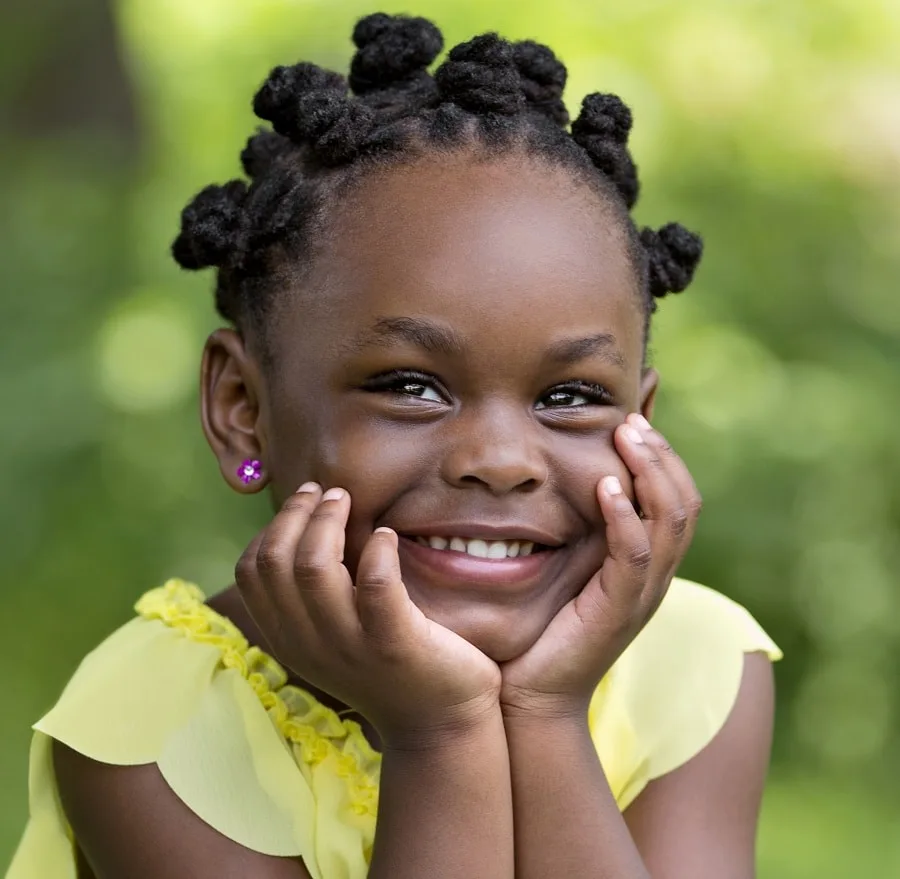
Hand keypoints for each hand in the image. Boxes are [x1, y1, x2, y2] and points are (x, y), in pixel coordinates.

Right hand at [235, 484, 501, 747]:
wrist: (440, 725)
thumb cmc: (390, 666)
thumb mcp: (335, 636)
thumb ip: (313, 598)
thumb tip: (304, 529)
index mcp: (290, 639)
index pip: (251, 572)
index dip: (271, 527)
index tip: (302, 502)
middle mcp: (310, 644)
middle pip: (275, 563)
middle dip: (296, 514)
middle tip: (326, 491)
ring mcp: (351, 646)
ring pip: (314, 567)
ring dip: (328, 521)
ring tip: (348, 500)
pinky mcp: (396, 644)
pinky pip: (376, 585)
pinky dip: (378, 550)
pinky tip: (388, 536)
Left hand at [498, 413, 701, 720]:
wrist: (534, 695)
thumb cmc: (545, 630)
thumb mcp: (570, 568)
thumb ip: (581, 530)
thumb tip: (569, 481)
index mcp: (648, 564)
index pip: (678, 500)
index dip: (663, 458)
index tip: (633, 421)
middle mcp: (655, 576)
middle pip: (685, 503)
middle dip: (661, 455)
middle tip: (632, 421)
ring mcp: (642, 594)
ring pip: (670, 522)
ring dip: (650, 474)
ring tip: (626, 438)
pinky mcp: (619, 609)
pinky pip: (635, 555)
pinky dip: (625, 517)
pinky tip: (607, 487)